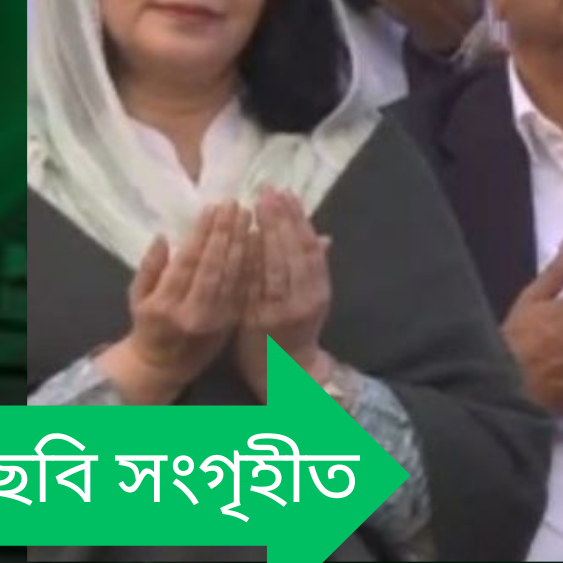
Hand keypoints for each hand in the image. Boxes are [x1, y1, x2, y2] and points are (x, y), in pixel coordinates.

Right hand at [98, 203, 248, 404]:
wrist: (165, 366)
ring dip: (243, 245)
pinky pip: (245, 289)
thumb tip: (164, 236)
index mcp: (164, 305)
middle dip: (226, 234)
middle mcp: (193, 313)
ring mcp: (216, 319)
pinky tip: (258, 243)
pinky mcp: (233, 322)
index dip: (203, 234)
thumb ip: (149, 267)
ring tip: (249, 217)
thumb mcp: (137, 298)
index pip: (188, 262)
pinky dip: (252, 264)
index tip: (213, 208)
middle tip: (236, 205)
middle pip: (214, 267)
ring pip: (233, 277)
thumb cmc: (148, 326)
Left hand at [235, 188, 334, 396]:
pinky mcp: (254, 320)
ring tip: (251, 206)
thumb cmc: (296, 329)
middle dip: (279, 219)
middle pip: (292, 253)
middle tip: (266, 191)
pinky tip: (238, 239)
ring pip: (272, 267)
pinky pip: (250, 285)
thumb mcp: (312, 298)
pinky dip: (246, 261)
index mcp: (319, 293)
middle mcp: (304, 301)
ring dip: (261, 235)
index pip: (310, 249)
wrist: (282, 372)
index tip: (286, 194)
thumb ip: (314, 268)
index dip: (298, 220)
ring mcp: (278, 311)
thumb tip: (324, 236)